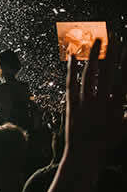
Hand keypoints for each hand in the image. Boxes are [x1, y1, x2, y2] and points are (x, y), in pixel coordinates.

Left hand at [64, 38, 126, 170]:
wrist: (84, 155)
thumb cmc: (105, 143)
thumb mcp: (122, 128)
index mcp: (116, 106)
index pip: (123, 78)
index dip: (125, 62)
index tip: (126, 47)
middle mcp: (100, 101)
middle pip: (107, 71)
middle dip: (111, 53)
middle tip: (114, 36)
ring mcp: (84, 101)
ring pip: (89, 73)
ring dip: (93, 56)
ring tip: (96, 39)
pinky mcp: (70, 103)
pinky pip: (70, 82)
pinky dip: (71, 68)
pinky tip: (71, 55)